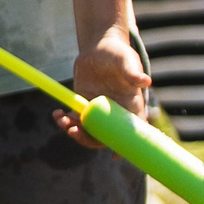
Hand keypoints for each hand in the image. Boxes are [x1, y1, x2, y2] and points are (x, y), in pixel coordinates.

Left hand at [59, 24, 150, 145]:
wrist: (99, 46)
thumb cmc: (118, 53)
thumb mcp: (126, 60)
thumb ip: (133, 72)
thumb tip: (146, 82)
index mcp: (130, 105)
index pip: (131, 131)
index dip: (125, 145)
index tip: (116, 156)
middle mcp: (114, 112)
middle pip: (104, 137)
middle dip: (88, 139)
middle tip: (74, 131)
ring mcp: (98, 110)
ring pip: (87, 131)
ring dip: (73, 130)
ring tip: (61, 119)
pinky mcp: (83, 105)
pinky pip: (74, 120)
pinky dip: (64, 120)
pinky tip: (57, 113)